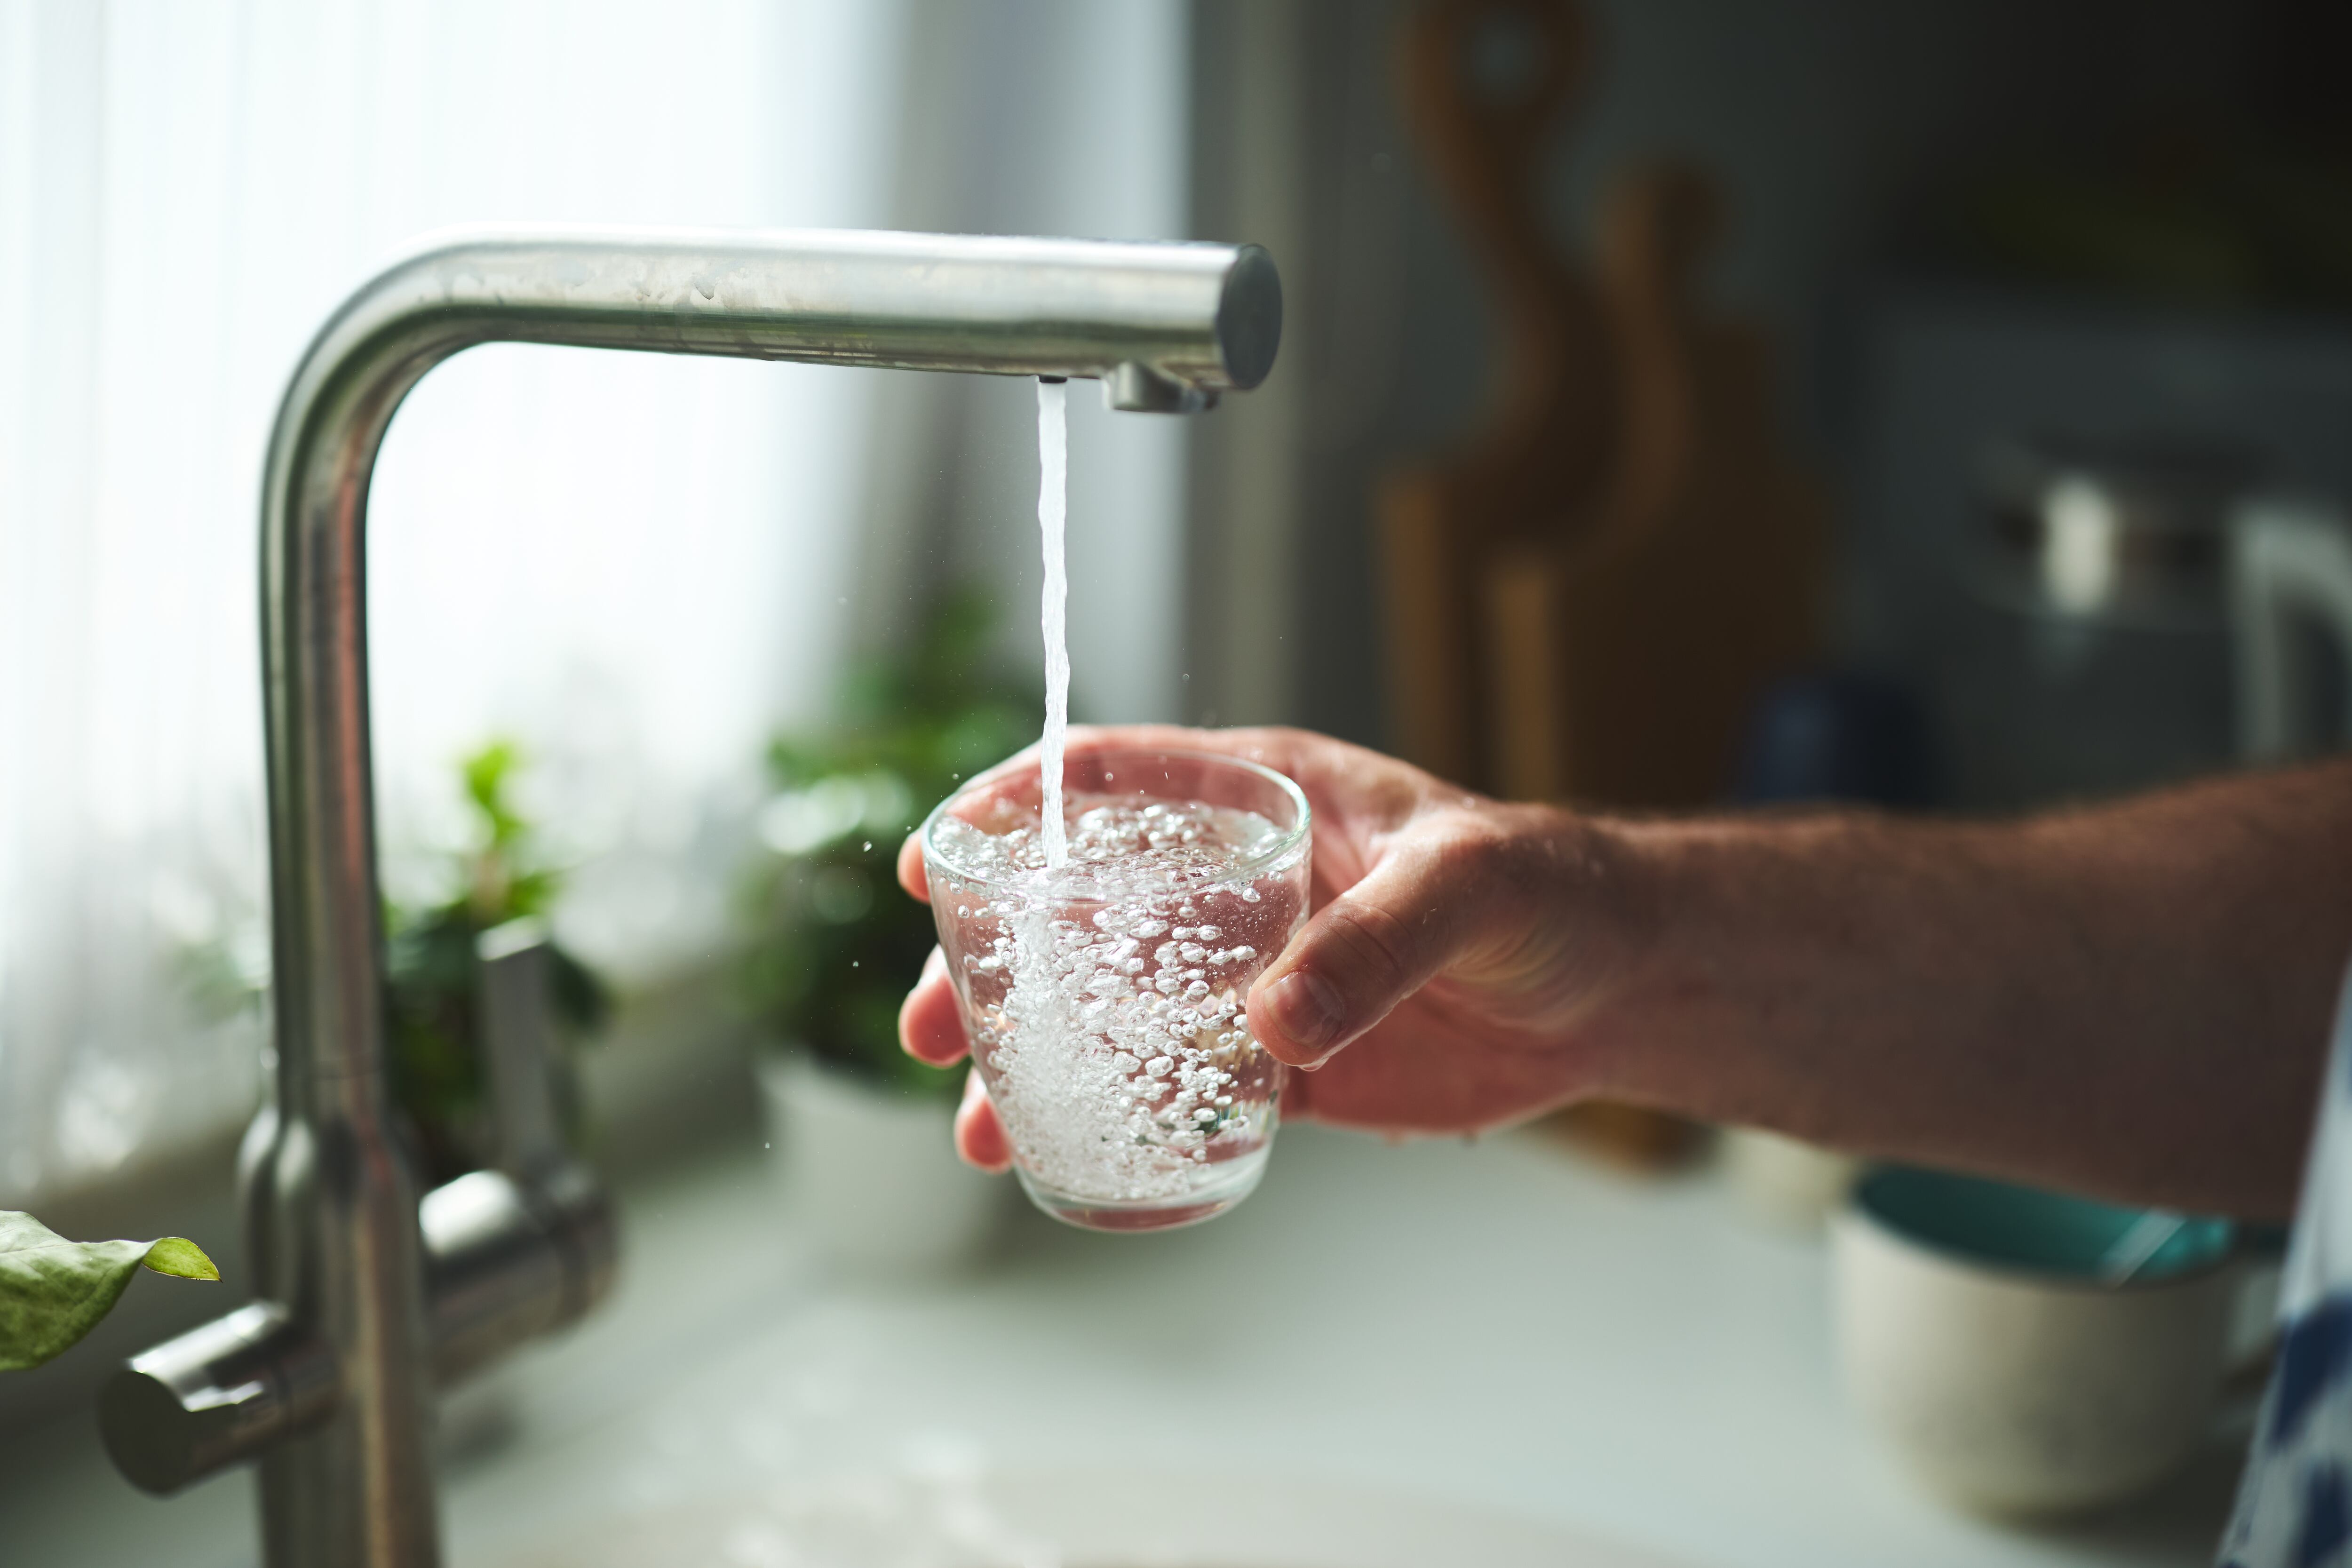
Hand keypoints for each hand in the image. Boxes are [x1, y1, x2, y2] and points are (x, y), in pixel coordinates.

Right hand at [896, 725, 1647, 1169]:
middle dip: (987, 964)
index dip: (1012, 810)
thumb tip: (1272, 1024)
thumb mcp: (1472, 885)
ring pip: (1110, 1007)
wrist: (1617, 985)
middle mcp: (1239, 883)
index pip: (1110, 782)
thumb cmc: (1553, 892)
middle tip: (931, 1028)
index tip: (937, 861)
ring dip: (1034, 1056)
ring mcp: (1252, 973)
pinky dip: (1120, 1116)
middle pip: (1075, 908)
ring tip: (977, 1120)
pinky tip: (1070, 1152)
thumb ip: (1377, 942)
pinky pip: (1180, 1086)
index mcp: (1266, 800)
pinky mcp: (1285, 1058)